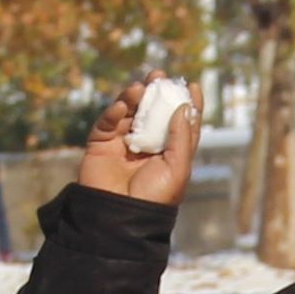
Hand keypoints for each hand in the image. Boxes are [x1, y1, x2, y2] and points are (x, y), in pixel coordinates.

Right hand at [80, 81, 198, 208]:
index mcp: (170, 152)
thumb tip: (184, 106)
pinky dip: (113, 112)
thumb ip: (181, 137)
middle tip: (159, 75)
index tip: (193, 84)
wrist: (119, 218)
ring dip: (134, 97)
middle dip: (157, 92)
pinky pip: (107, 122)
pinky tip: (120, 108)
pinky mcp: (102, 144)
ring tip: (139, 88)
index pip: (181, 122)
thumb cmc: (154, 197)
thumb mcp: (177, 168)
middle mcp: (147, 145)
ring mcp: (123, 143)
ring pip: (130, 112)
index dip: (187, 103)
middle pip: (153, 111)